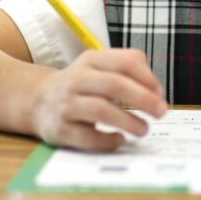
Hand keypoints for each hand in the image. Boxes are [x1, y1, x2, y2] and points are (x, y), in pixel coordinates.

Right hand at [29, 48, 167, 150]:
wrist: (39, 101)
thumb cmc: (83, 85)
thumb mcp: (100, 67)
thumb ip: (128, 70)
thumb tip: (156, 92)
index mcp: (92, 60)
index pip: (125, 62)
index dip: (147, 78)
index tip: (160, 93)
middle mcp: (77, 79)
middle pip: (114, 84)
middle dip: (143, 99)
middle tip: (161, 112)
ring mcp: (67, 104)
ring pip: (101, 110)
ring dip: (128, 121)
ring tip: (144, 129)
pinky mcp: (60, 129)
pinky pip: (88, 137)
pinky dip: (108, 140)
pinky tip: (119, 139)